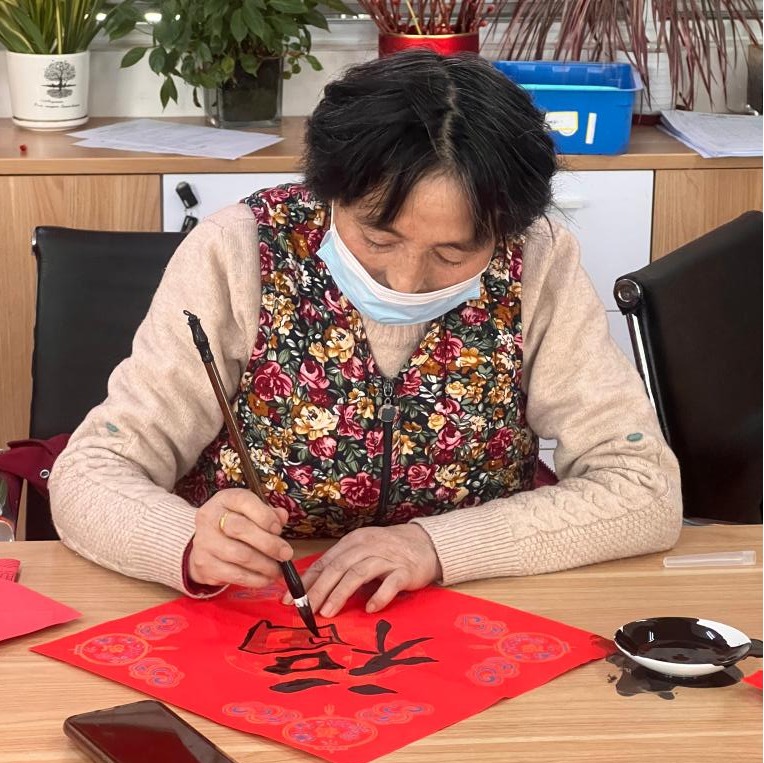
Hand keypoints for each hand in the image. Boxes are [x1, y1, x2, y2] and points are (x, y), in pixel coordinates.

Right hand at [188, 489, 293, 587]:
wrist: (207, 542)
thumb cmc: (236, 522)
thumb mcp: (251, 510)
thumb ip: (268, 512)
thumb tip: (282, 517)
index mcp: (225, 499)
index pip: (244, 501)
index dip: (264, 515)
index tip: (279, 529)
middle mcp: (210, 517)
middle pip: (240, 529)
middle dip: (269, 544)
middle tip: (286, 554)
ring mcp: (205, 542)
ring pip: (239, 555)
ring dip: (264, 565)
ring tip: (278, 570)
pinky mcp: (205, 565)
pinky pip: (234, 575)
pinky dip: (255, 579)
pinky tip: (266, 578)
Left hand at [294, 524, 441, 617]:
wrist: (426, 544)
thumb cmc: (388, 551)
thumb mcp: (362, 552)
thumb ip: (341, 566)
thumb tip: (311, 587)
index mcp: (353, 541)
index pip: (325, 561)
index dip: (307, 580)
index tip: (290, 599)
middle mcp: (367, 546)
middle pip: (338, 567)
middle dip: (319, 589)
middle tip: (305, 609)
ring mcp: (387, 558)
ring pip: (359, 573)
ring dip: (341, 593)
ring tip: (328, 612)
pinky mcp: (405, 571)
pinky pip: (390, 583)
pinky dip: (379, 596)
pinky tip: (369, 609)